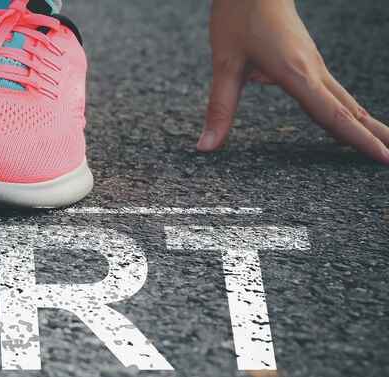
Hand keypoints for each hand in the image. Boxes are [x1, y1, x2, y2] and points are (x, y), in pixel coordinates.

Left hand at [198, 0, 388, 163]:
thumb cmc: (240, 17)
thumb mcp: (224, 65)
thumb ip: (219, 109)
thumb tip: (205, 147)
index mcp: (296, 74)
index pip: (334, 116)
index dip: (358, 141)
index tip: (383, 159)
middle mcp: (313, 71)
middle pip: (350, 111)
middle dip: (375, 137)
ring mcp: (315, 65)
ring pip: (346, 101)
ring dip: (367, 125)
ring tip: (385, 145)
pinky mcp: (309, 61)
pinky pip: (335, 92)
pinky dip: (349, 112)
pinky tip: (353, 122)